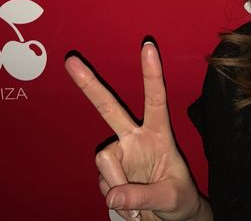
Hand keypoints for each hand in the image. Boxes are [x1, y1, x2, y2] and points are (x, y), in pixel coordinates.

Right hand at [65, 42, 209, 220]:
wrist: (170, 219)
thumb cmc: (179, 199)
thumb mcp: (171, 198)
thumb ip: (144, 196)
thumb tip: (113, 195)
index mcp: (159, 133)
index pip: (156, 99)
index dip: (151, 73)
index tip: (148, 46)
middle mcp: (135, 136)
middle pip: (109, 107)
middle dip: (90, 84)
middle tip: (71, 60)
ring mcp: (121, 152)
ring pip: (105, 161)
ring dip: (117, 185)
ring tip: (138, 206)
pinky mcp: (110, 170)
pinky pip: (103, 182)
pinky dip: (115, 198)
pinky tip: (129, 206)